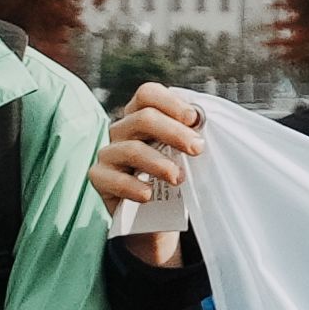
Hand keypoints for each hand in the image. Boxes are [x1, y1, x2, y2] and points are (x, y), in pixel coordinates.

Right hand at [87, 85, 217, 231]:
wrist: (154, 215)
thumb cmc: (172, 176)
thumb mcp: (183, 153)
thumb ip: (192, 136)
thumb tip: (209, 125)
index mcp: (142, 116)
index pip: (148, 94)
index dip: (171, 103)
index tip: (195, 119)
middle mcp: (122, 130)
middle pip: (143, 118)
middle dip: (174, 132)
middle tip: (197, 149)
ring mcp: (109, 153)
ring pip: (131, 149)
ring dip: (158, 163)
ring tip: (178, 178)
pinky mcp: (99, 178)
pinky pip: (113, 178)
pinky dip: (133, 187)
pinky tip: (148, 195)